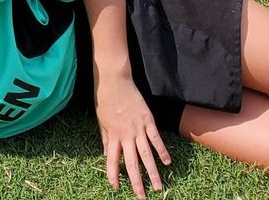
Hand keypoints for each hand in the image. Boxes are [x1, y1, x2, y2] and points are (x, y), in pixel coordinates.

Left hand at [94, 74, 170, 198]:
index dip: (113, 175)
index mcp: (112, 135)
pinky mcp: (148, 121)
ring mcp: (138, 128)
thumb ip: (106, 138)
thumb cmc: (105, 99)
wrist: (114, 80)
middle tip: (141, 197)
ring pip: (147, 155)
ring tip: (158, 187)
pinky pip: (156, 139)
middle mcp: (126, 135)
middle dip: (137, 182)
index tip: (116, 187)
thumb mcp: (101, 120)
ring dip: (153, 173)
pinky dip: (162, 151)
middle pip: (132, 163)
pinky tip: (167, 162)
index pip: (112, 160)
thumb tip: (106, 153)